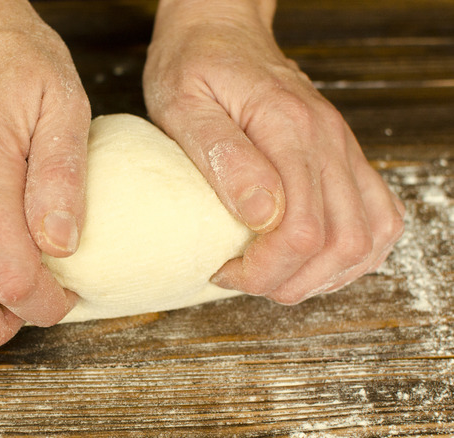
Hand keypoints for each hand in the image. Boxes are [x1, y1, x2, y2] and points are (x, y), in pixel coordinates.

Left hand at [143, 0, 403, 303]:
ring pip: (367, 239)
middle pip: (340, 244)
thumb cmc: (194, 66)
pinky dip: (352, 254)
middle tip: (243, 279)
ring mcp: (343, 149)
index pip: (300, 229)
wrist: (221, 31)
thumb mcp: (184, 105)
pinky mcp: (345, 157)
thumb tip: (258, 213)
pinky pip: (378, 217)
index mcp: (288, 129)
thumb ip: (222, 156)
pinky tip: (313, 260)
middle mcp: (328, 141)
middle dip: (290, 281)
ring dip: (323, 276)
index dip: (264, 269)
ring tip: (273, 275)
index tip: (224, 269)